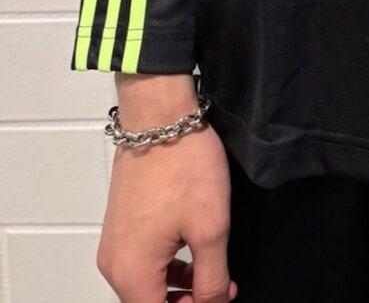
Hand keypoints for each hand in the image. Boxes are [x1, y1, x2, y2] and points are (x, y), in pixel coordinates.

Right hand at [96, 119, 237, 301]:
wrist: (158, 115)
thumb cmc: (184, 166)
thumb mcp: (211, 228)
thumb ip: (212, 279)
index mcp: (132, 273)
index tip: (219, 300)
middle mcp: (114, 264)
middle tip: (222, 291)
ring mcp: (113, 243)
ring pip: (145, 285)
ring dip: (178, 289)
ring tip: (213, 274)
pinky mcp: (120, 225)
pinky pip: (141, 261)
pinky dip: (166, 267)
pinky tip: (193, 254)